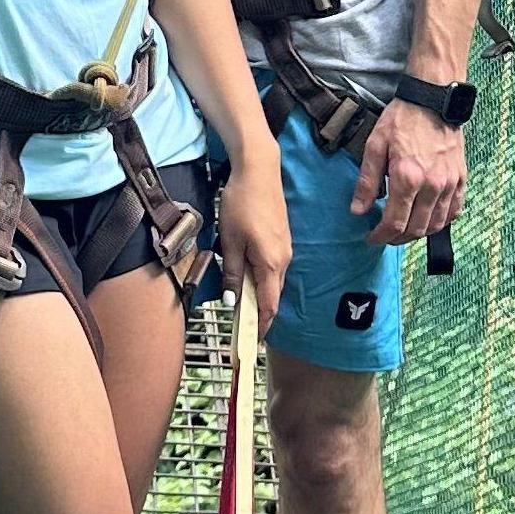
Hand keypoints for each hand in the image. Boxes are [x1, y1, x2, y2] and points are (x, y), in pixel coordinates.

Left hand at [214, 144, 291, 329]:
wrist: (259, 171)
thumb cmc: (242, 204)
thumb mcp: (230, 241)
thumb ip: (232, 272)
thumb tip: (233, 299)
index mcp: (271, 264)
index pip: (268, 305)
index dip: (260, 326)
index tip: (250, 342)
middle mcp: (283, 260)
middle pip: (272, 296)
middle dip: (258, 313)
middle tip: (240, 327)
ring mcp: (285, 249)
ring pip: (271, 281)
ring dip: (257, 294)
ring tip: (239, 304)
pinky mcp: (281, 239)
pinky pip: (272, 267)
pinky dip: (260, 278)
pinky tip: (245, 276)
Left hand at [353, 96, 465, 248]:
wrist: (433, 99)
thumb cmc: (402, 119)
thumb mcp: (375, 146)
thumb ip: (367, 182)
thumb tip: (358, 211)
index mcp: (407, 178)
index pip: (395, 223)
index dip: (381, 236)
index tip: (371, 238)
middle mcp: (432, 185)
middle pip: (416, 229)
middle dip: (397, 238)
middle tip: (385, 235)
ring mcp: (450, 183)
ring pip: (436, 224)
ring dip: (418, 233)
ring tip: (404, 229)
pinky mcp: (461, 178)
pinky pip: (454, 211)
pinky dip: (441, 221)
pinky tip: (429, 219)